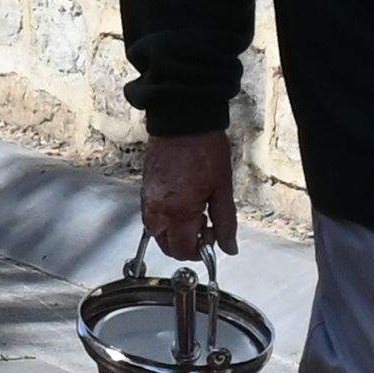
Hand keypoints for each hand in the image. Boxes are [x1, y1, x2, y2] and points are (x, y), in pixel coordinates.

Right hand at [140, 131, 237, 258]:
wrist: (182, 121)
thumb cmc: (205, 150)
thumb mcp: (223, 189)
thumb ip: (225, 222)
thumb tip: (229, 248)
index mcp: (179, 211)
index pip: (183, 250)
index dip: (200, 252)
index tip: (212, 239)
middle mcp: (157, 209)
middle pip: (166, 246)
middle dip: (185, 244)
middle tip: (204, 227)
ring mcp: (147, 198)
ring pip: (156, 232)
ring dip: (174, 233)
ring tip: (194, 213)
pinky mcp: (144, 188)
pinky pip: (151, 215)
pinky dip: (165, 219)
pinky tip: (182, 204)